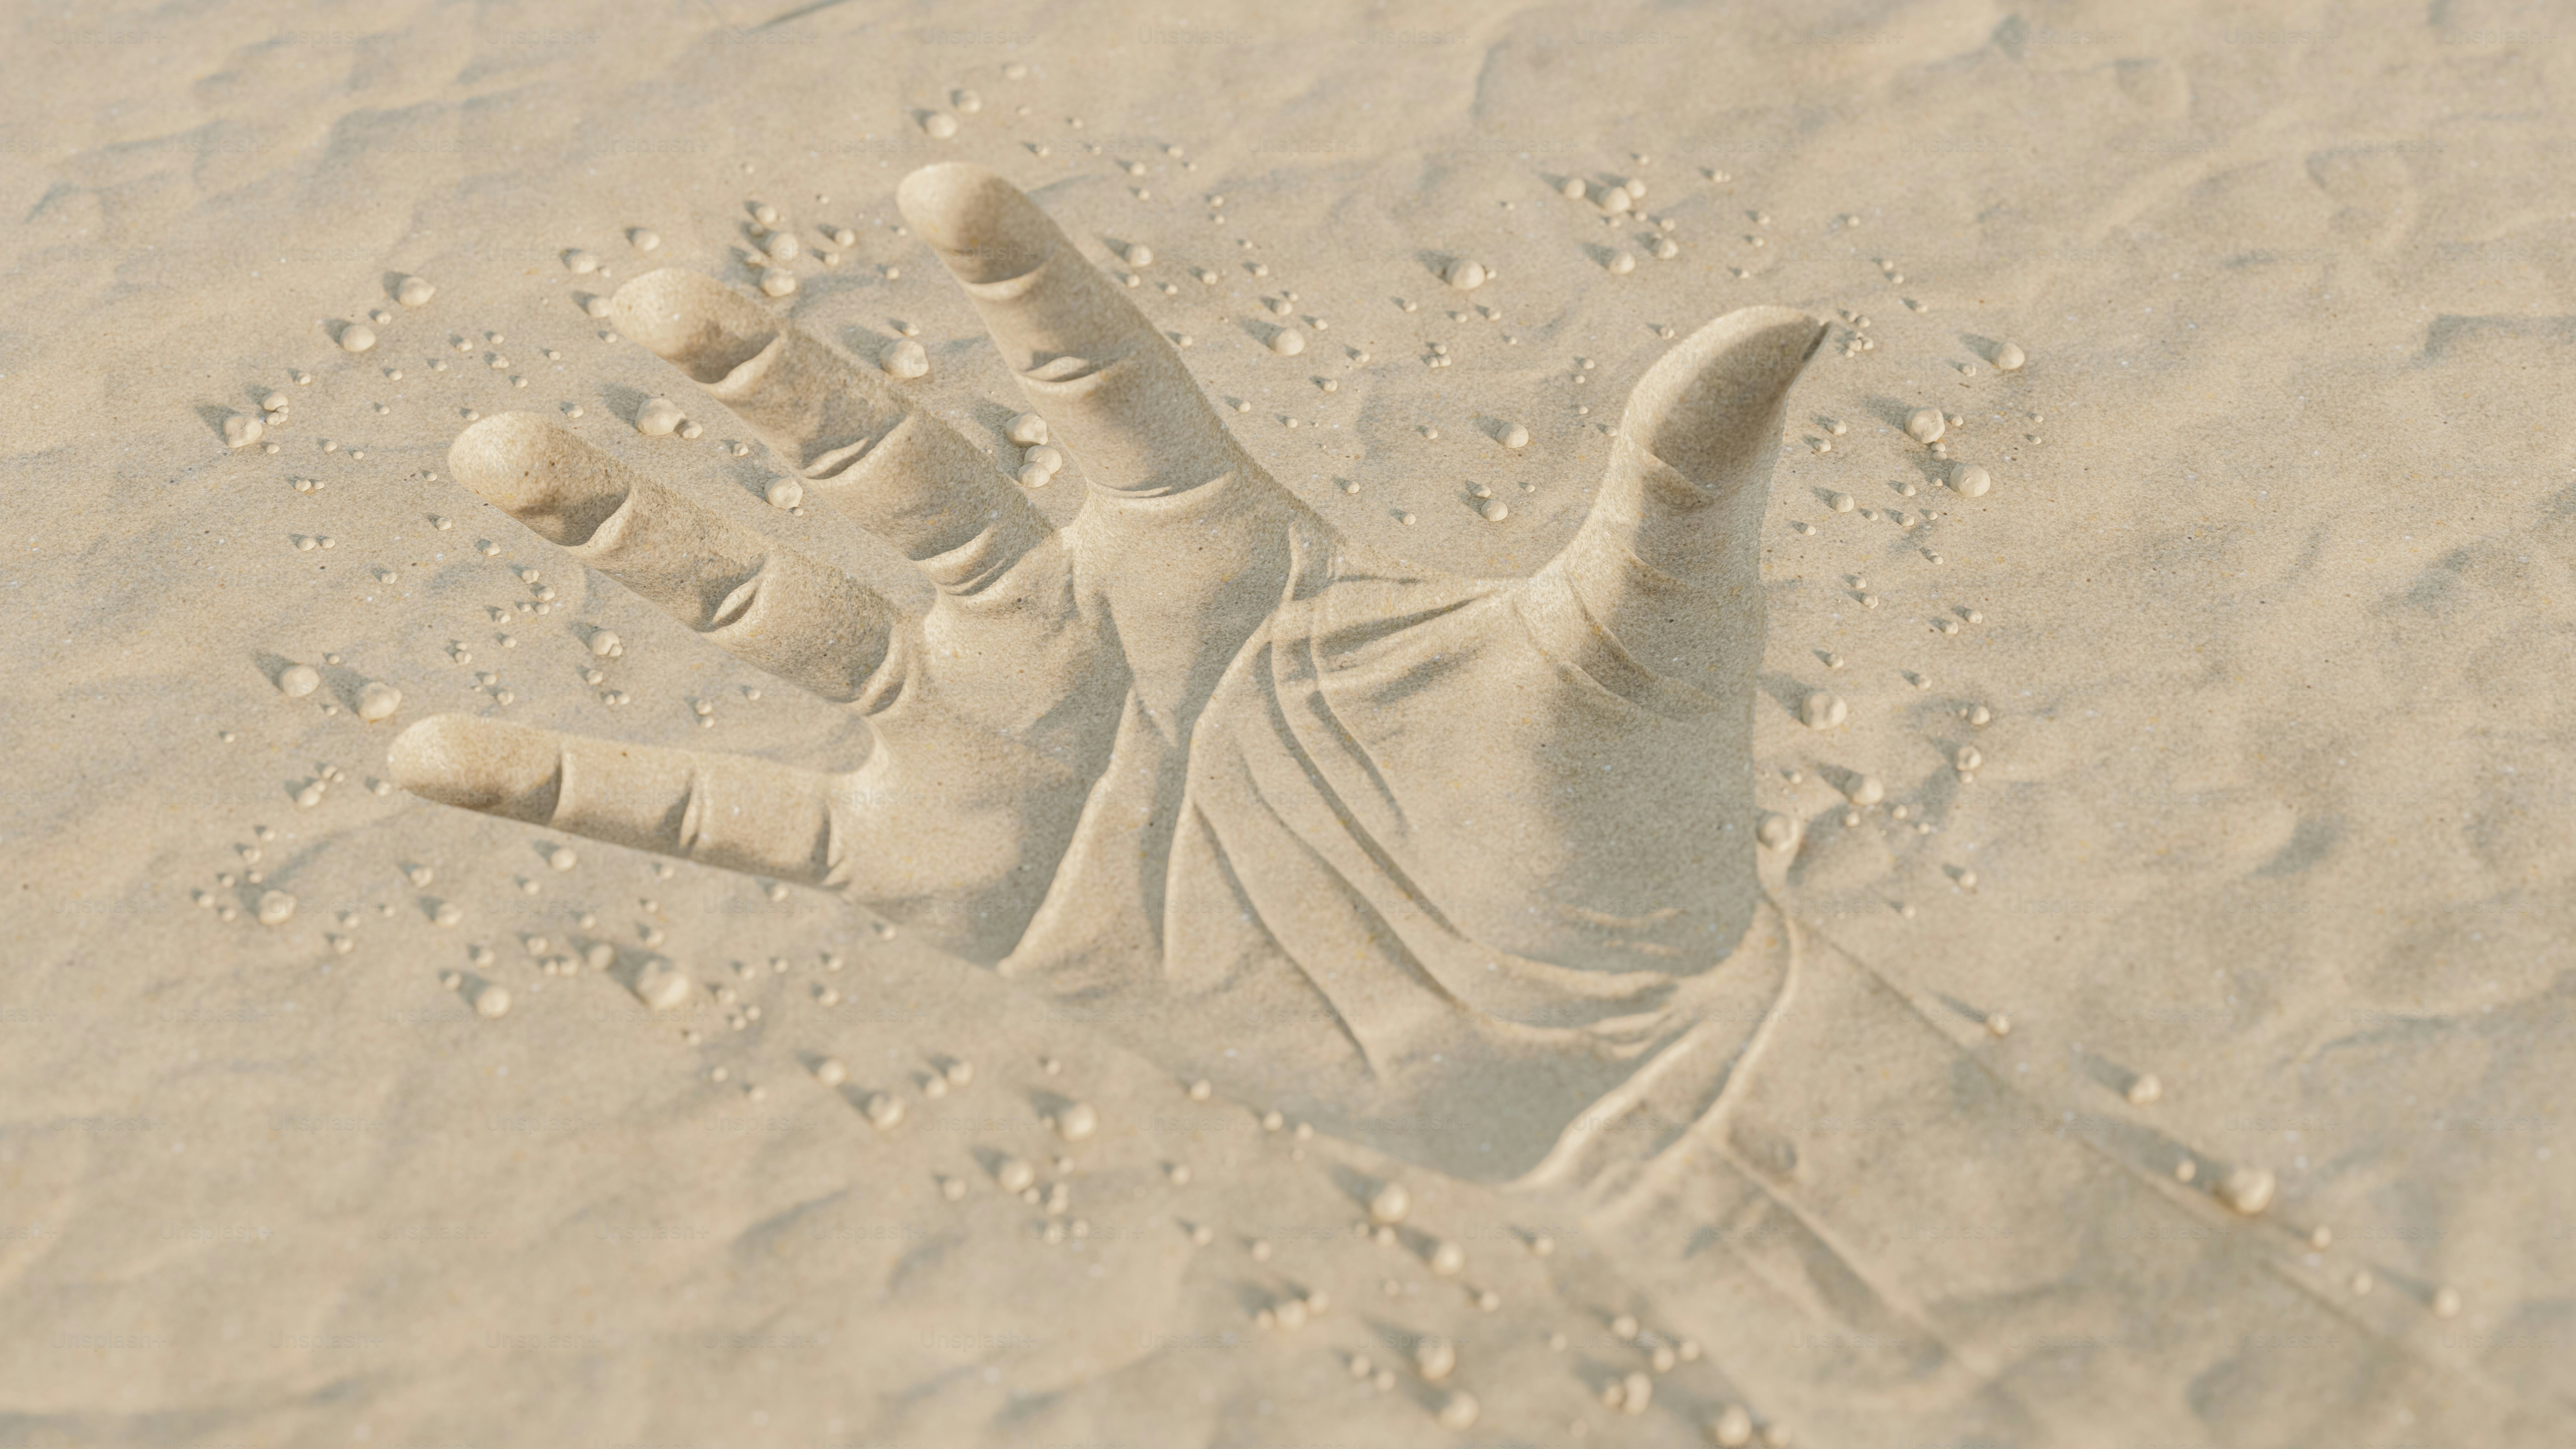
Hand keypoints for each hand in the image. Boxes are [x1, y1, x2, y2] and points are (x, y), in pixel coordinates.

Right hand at [393, 164, 1823, 1178]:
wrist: (1579, 1026)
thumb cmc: (1628, 819)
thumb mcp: (1650, 632)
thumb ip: (1681, 473)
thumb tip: (1802, 313)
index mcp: (1223, 530)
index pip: (1097, 371)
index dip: (1026, 286)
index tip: (942, 185)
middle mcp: (1087, 613)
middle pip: (899, 469)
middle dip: (782, 384)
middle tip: (658, 283)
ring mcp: (1003, 745)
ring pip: (791, 617)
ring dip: (651, 540)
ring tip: (503, 442)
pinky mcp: (953, 882)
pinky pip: (734, 826)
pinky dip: (590, 794)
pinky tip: (432, 749)